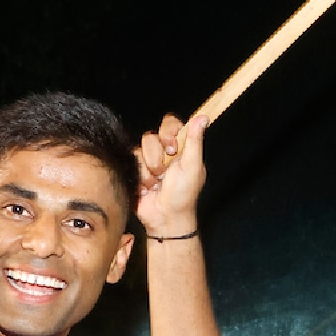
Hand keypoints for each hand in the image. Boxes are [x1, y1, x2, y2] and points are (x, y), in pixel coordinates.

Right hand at [135, 113, 206, 238]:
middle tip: (164, 170)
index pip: (171, 124)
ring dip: (149, 168)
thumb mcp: (193, 167)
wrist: (165, 218)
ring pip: (141, 148)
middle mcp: (164, 151)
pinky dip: (140, 176)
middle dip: (157, 154)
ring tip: (156, 183)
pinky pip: (132, 160)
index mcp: (181, 148)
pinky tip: (147, 187)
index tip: (172, 146)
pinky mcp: (135, 170)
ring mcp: (149, 160)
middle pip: (153, 135)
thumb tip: (203, 117)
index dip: (168, 131)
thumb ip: (195, 141)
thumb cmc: (184, 196)